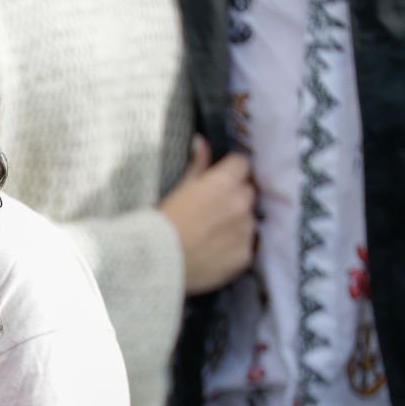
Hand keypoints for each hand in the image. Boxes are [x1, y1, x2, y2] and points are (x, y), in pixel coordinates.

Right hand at [159, 135, 257, 294]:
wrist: (155, 263)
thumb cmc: (159, 224)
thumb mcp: (175, 189)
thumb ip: (196, 165)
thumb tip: (201, 142)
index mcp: (224, 182)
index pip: (242, 164)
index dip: (230, 171)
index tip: (218, 181)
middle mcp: (241, 203)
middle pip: (248, 191)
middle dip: (235, 197)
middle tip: (213, 211)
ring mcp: (245, 230)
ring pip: (249, 220)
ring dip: (236, 223)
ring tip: (212, 235)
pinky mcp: (244, 255)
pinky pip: (246, 246)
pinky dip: (234, 248)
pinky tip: (214, 253)